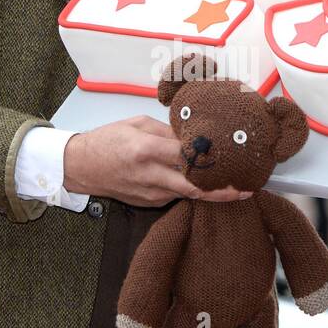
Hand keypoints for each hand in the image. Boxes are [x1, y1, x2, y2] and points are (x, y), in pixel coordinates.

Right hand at [63, 115, 253, 207]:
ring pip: (187, 195)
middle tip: (246, 190)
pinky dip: (190, 191)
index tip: (233, 160)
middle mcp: (150, 175)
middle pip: (193, 187)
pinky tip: (202, 185)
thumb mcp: (137, 124)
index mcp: (146, 150)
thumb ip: (168, 132)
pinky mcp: (149, 203)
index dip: (211, 159)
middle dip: (222, 192)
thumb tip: (195, 137)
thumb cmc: (107, 141)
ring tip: (235, 187)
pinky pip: (175, 196)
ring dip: (210, 192)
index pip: (186, 157)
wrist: (81, 167)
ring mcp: (150, 193)